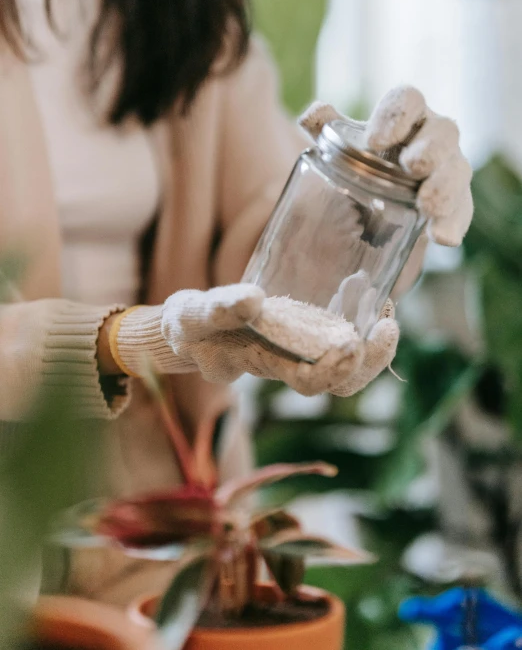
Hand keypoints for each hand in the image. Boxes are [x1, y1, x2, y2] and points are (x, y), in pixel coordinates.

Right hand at [114, 285, 398, 396]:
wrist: (191, 328)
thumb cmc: (191, 326)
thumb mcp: (194, 316)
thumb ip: (219, 309)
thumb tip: (254, 300)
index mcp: (266, 364)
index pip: (310, 381)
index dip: (336, 370)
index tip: (353, 343)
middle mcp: (291, 362)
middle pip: (342, 381)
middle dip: (370, 359)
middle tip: (386, 326)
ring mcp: (302, 348)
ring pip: (350, 361)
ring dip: (374, 341)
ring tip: (387, 308)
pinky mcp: (307, 328)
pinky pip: (345, 332)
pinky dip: (362, 315)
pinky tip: (370, 292)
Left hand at [300, 87, 472, 246]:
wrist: (363, 213)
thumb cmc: (354, 168)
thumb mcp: (335, 150)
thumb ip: (324, 131)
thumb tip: (311, 118)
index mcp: (403, 118)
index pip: (407, 101)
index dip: (395, 115)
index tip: (374, 141)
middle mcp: (430, 138)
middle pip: (444, 132)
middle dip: (431, 148)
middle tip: (413, 166)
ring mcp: (445, 171)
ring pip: (457, 171)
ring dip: (445, 187)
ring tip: (428, 206)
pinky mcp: (452, 205)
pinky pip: (461, 211)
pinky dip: (453, 223)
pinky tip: (443, 238)